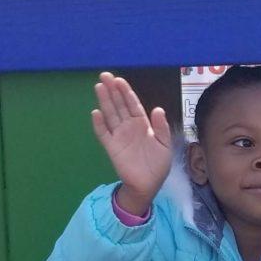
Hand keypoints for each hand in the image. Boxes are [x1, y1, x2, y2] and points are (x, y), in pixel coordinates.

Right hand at [90, 72, 173, 214]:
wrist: (149, 185)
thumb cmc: (157, 165)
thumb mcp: (165, 144)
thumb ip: (161, 127)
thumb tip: (157, 109)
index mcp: (142, 124)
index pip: (132, 104)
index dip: (126, 92)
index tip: (119, 80)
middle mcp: (128, 127)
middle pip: (119, 105)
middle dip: (112, 90)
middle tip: (104, 75)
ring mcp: (119, 136)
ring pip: (110, 115)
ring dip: (104, 101)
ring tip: (99, 87)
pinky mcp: (112, 147)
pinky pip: (104, 134)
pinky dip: (99, 124)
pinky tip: (96, 113)